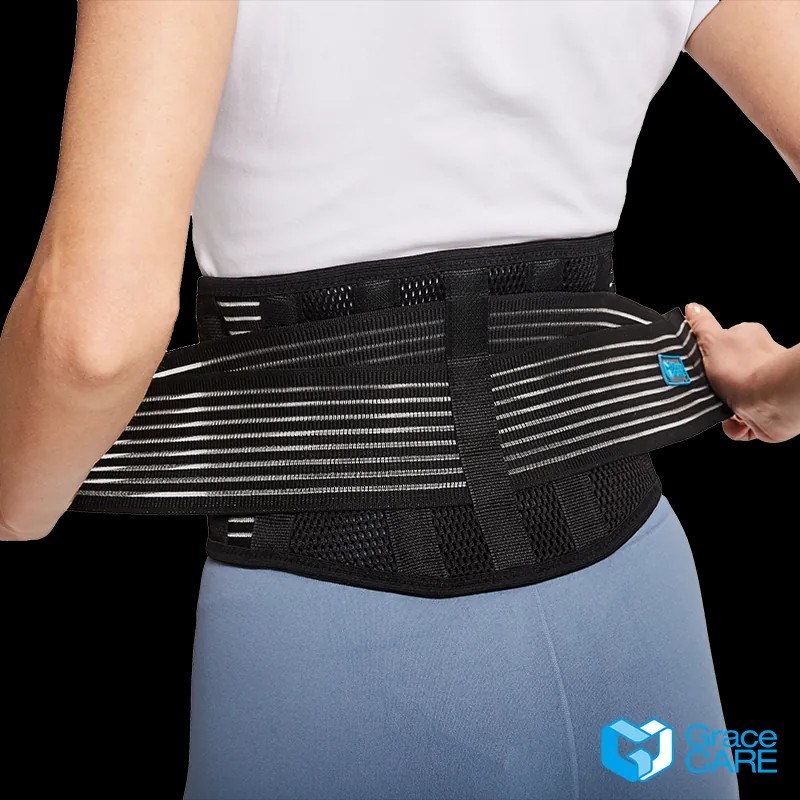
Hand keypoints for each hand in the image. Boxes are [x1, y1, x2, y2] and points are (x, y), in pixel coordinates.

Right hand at [685, 303, 799, 442]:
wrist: (773, 400)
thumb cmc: (745, 368)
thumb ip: (700, 325)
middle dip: (713, 389)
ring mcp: (762, 388)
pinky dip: (735, 426)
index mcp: (746, 339)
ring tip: (725, 408)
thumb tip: (692, 308)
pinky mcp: (764, 413)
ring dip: (723, 410)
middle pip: (723, 378)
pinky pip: (741, 424)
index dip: (707, 361)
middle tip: (709, 390)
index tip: (699, 369)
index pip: (720, 347)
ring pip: (730, 403)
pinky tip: (736, 421)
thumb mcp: (711, 340)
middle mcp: (758, 362)